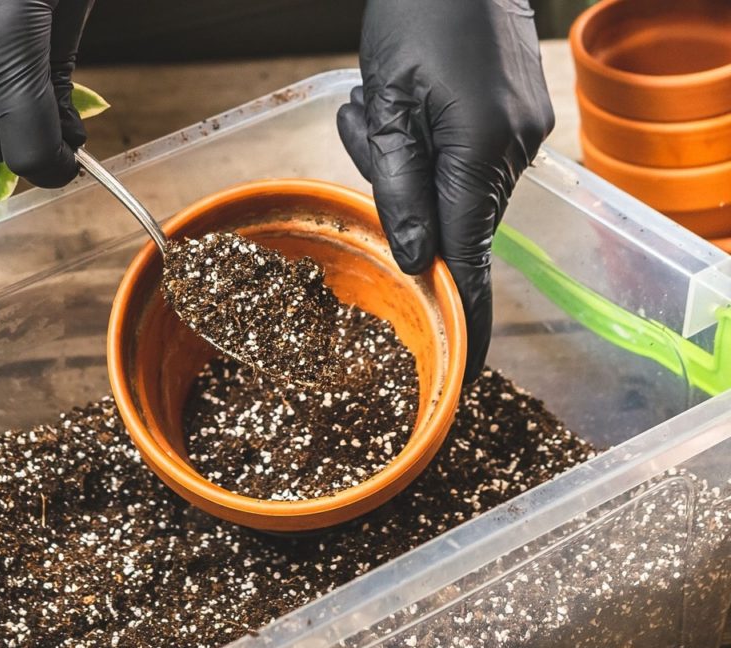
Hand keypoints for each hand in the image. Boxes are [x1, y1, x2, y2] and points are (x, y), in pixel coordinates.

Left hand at [337, 0, 553, 382]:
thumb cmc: (418, 15)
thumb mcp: (388, 103)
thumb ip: (399, 187)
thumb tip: (416, 259)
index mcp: (479, 153)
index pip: (470, 258)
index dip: (467, 318)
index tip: (465, 370)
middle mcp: (513, 151)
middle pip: (444, 215)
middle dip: (394, 186)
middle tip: (366, 122)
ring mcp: (523, 133)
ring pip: (448, 182)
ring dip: (404, 154)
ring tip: (380, 98)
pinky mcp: (520, 117)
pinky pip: (464, 154)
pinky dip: (428, 137)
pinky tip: (409, 95)